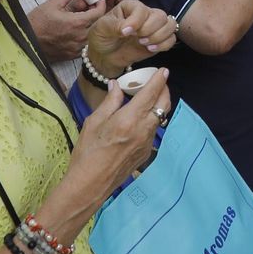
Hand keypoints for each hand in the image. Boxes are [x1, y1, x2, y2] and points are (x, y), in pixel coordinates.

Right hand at [26, 0, 109, 60]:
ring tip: (80, 20)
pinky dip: (84, 36)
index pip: (99, 12)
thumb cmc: (38, 22)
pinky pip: (85, 44)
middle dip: (96, 15)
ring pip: (92, 35)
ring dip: (90, 26)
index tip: (96, 0)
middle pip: (98, 24)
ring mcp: (77, 48)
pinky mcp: (73, 55)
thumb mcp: (52, 3)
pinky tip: (74, 31)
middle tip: (88, 9)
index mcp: (77, 23)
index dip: (100, 4)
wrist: (27, 42)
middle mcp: (80, 37)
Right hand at [70, 68, 170, 196]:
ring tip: (148, 98)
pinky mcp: (146, 152)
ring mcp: (147, 142)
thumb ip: (110, 102)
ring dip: (158, 105)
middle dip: (164, 89)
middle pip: (163, 104)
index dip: (159, 80)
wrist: (91, 183)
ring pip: (160, 117)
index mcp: (129, 120)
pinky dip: (151, 119)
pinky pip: (153, 130)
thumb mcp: (94, 122)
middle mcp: (143, 130)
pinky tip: (139, 118)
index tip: (164, 70)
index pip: (150, 94)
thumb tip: (116, 86)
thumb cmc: (88, 152)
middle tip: (158, 81)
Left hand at [85, 0, 177, 75]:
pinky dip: (164, 45)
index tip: (126, 33)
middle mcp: (145, 14)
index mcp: (130, 6)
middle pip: (160, 15)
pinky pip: (172, 39)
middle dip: (150, 29)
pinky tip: (151, 49)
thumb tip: (129, 30)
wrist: (104, 56)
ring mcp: (153, 27)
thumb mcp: (101, 29)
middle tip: (138, 39)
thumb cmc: (101, 38)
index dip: (136, 21)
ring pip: (170, 25)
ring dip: (160, 36)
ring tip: (145, 44)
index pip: (142, 9)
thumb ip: (115, 26)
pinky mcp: (158, 40)